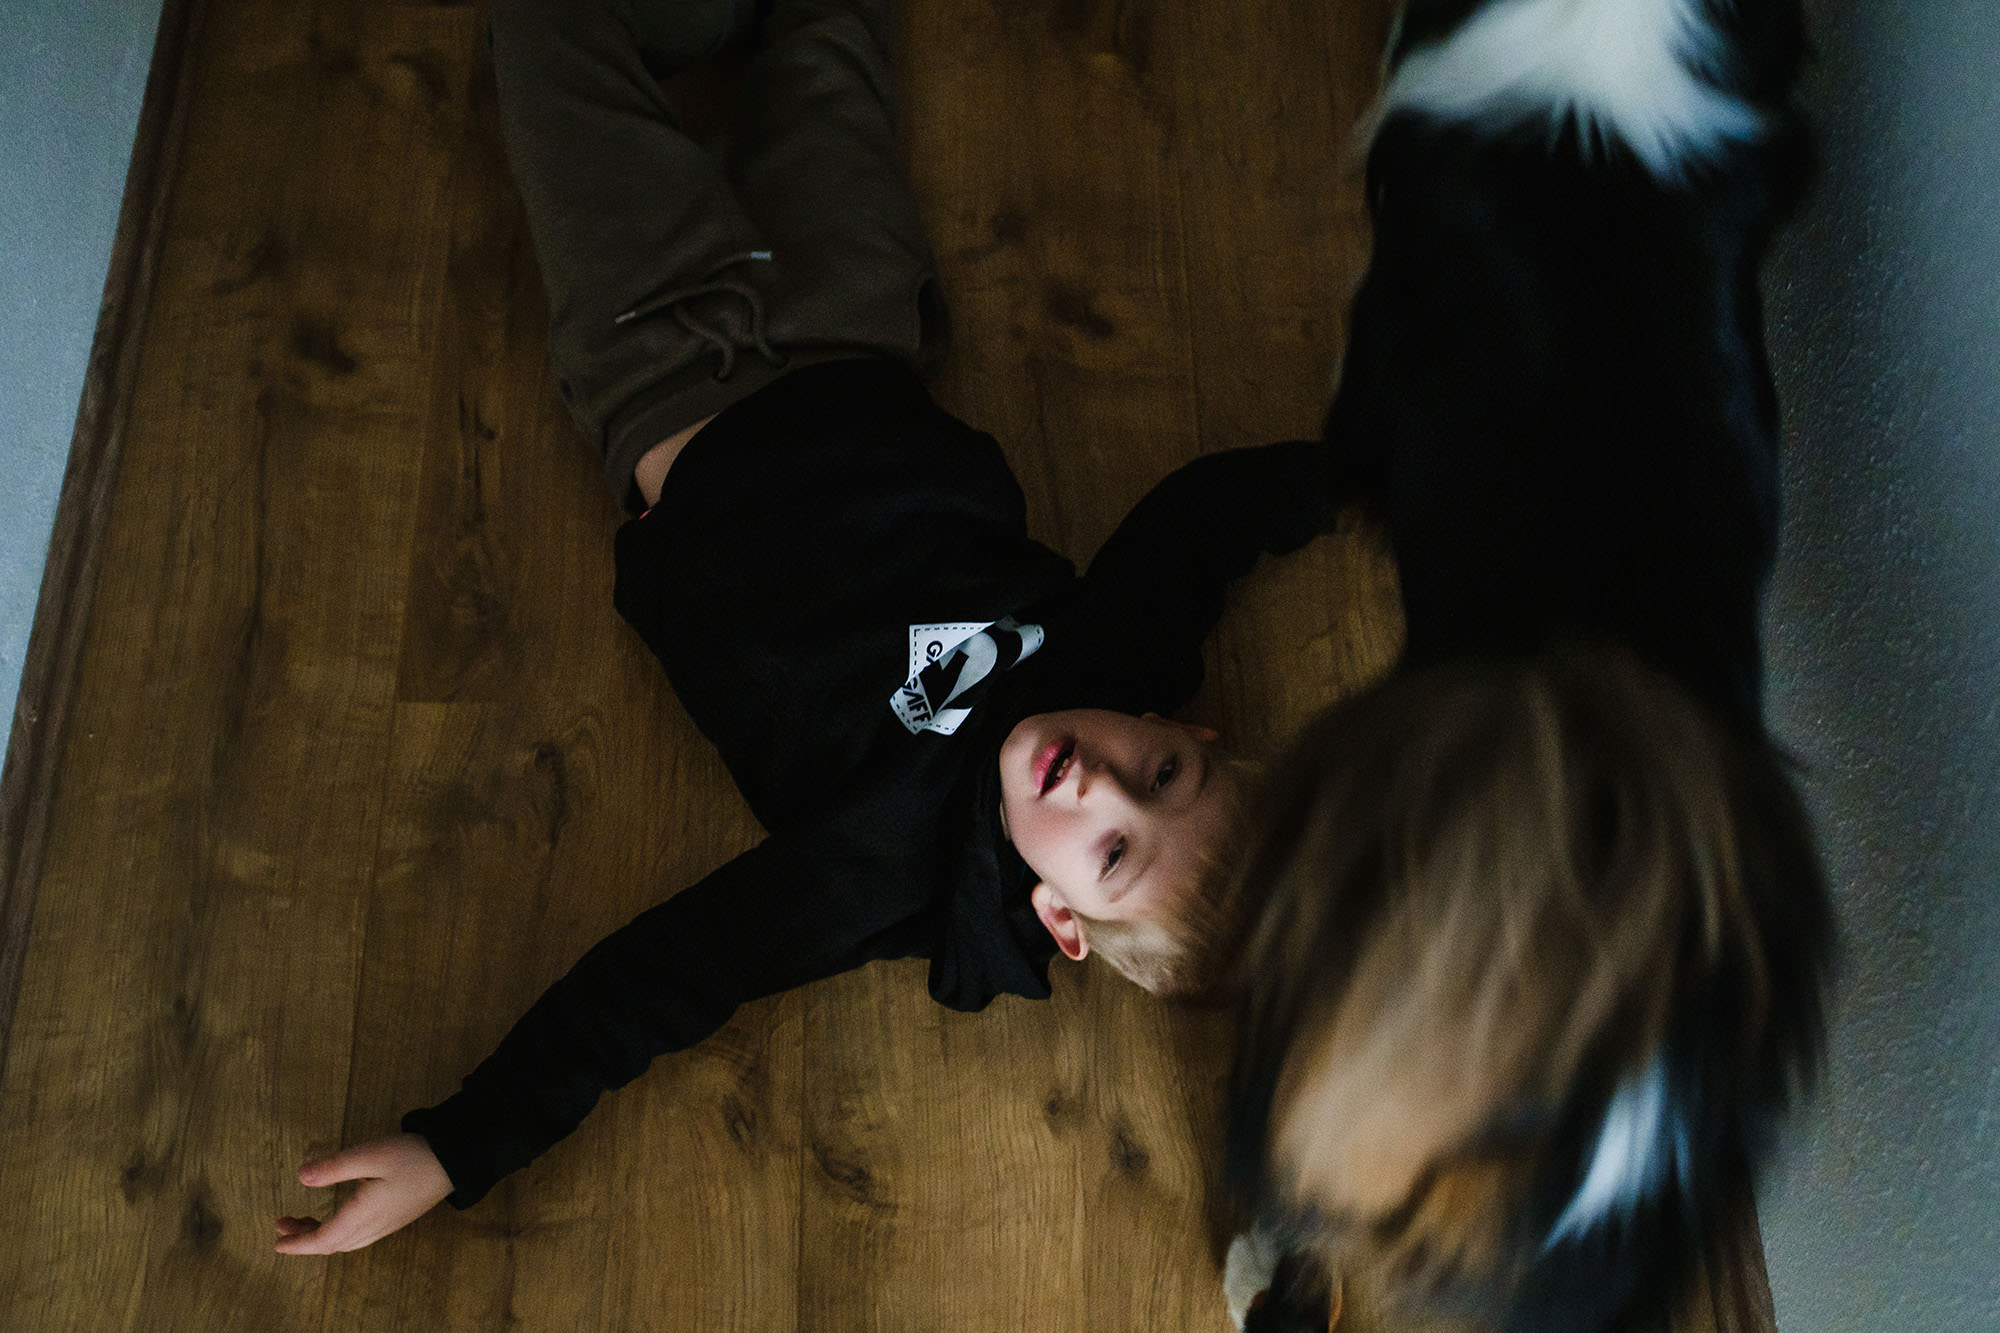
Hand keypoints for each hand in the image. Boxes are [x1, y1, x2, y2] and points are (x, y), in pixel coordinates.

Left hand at [274, 1133, 453, 1254]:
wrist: (455, 1160)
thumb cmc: (414, 1156)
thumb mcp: (372, 1154)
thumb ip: (335, 1166)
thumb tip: (301, 1176)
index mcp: (364, 1215)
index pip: (324, 1239)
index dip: (298, 1243)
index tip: (277, 1243)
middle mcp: (374, 1226)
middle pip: (332, 1245)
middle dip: (304, 1239)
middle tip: (283, 1225)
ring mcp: (387, 1224)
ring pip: (346, 1242)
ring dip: (321, 1236)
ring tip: (303, 1221)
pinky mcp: (395, 1218)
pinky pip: (359, 1236)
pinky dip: (339, 1232)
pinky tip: (338, 1217)